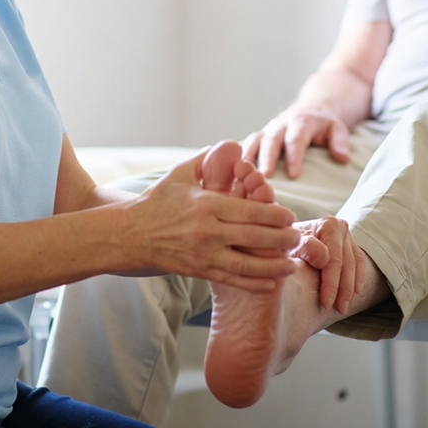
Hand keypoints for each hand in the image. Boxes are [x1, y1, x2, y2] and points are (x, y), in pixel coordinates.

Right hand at [123, 143, 299, 291]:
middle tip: (298, 239)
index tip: (290, 217)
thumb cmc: (156, 202)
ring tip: (292, 264)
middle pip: (256, 237)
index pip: (252, 211)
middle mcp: (207, 230)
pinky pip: (233, 279)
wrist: (129, 234)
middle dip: (283, 239)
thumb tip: (230, 145)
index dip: (277, 215)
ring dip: (275, 265)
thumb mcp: (179, 176)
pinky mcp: (198, 270)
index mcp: (206, 204)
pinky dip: (254, 283)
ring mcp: (203, 252)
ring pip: (249, 263)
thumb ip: (206, 160)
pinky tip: (271, 282)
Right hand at [242, 106, 350, 179]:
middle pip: (271, 140)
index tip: (294, 175)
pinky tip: (233, 168)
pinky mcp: (260, 135)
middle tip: (264, 176)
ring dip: (248, 156)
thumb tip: (342, 158)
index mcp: (301, 122)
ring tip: (243, 172)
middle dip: (267, 158)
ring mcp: (268, 129)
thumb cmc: (325, 124)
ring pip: (255, 140)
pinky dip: (240, 154)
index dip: (294, 156)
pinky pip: (248, 143)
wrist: (312, 108)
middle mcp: (281, 124)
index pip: (296, 139)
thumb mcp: (338, 128)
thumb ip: (340, 142)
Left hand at [292, 215, 362, 314]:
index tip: (326, 302)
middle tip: (338, 309)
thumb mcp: (289, 246)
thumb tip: (324, 259)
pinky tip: (354, 293)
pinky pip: (358, 263)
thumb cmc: (283, 244)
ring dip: (350, 288)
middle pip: (345, 263)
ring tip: (343, 307)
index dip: (330, 284)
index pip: (333, 260)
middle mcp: (339, 226)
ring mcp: (347, 234)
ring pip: (353, 265)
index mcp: (326, 224)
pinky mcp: (350, 243)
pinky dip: (356, 279)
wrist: (283, 236)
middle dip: (342, 289)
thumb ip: (304, 249)